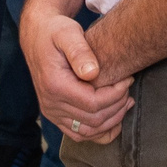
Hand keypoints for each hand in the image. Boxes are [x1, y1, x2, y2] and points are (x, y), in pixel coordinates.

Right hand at [23, 7, 131, 143]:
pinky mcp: (55, 116)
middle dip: (117, 106)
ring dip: (111, 121)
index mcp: (54, 85)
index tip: (128, 79)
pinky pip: (79, 135)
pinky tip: (114, 120)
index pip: (93, 103)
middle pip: (94, 119)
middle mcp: (51, 104)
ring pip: (88, 132)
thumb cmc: (55, 31)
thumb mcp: (67, 32)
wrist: (37, 37)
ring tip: (126, 102)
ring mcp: (52, 113)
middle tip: (129, 89)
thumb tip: (93, 73)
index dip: (116, 94)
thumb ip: (80, 51)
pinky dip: (99, 133)